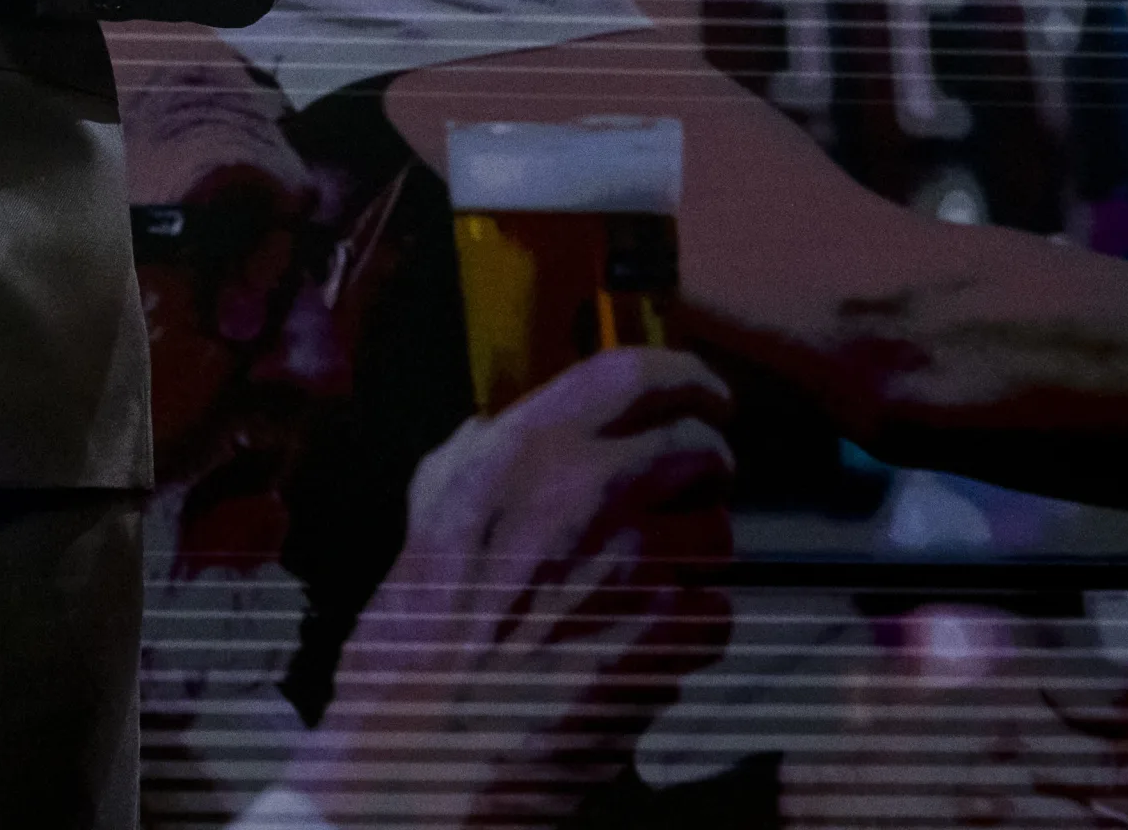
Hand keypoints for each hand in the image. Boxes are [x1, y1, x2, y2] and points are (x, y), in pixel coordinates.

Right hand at [282, 345, 734, 829]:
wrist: (421, 754)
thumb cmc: (410, 647)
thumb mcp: (422, 527)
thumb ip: (463, 465)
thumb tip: (487, 429)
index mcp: (518, 453)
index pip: (632, 373)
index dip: (685, 379)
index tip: (705, 397)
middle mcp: (583, 489)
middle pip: (698, 447)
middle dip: (705, 471)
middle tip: (690, 494)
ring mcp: (634, 564)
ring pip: (717, 533)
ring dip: (698, 559)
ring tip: (651, 589)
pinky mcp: (670, 638)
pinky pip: (717, 612)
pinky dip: (695, 630)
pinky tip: (650, 645)